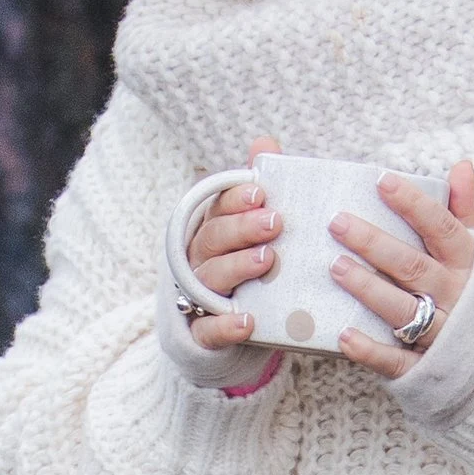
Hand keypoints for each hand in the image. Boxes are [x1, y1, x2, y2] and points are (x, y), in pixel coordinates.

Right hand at [182, 135, 282, 352]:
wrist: (224, 329)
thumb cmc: (244, 268)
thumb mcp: (251, 229)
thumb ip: (257, 192)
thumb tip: (265, 142)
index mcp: (214, 229)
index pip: (218, 207)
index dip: (236, 199)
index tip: (260, 192)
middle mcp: (200, 258)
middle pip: (215, 238)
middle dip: (243, 228)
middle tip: (276, 222)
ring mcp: (198, 295)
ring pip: (211, 276)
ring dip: (238, 267)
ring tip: (267, 261)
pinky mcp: (201, 332)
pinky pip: (208, 329)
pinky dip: (225, 326)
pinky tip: (247, 321)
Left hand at [332, 161, 473, 379]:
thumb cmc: (473, 295)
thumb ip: (464, 211)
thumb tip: (462, 165)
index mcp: (467, 264)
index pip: (442, 228)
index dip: (414, 204)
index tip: (381, 180)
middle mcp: (455, 297)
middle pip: (412, 266)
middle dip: (374, 244)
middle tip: (337, 223)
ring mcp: (440, 334)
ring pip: (401, 310)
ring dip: (367, 289)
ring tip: (335, 267)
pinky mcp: (423, 369)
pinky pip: (396, 360)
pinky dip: (370, 350)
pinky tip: (343, 335)